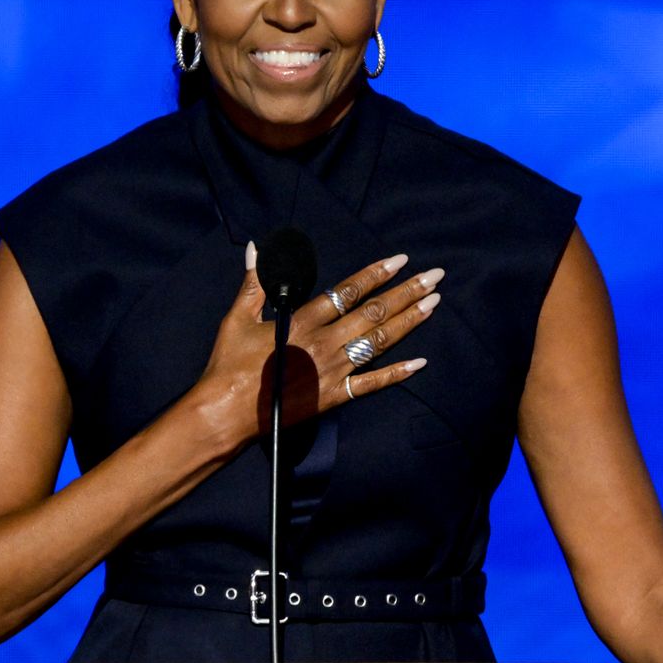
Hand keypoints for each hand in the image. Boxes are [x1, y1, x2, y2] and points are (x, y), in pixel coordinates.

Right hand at [194, 242, 442, 447]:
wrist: (227, 412)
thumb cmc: (229, 365)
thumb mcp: (237, 318)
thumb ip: (254, 283)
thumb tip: (256, 249)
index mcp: (303, 321)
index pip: (348, 291)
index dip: (376, 274)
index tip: (400, 260)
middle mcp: (325, 342)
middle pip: (374, 313)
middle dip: (407, 292)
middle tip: (435, 276)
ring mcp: (333, 370)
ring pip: (379, 342)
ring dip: (409, 322)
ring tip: (433, 304)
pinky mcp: (333, 396)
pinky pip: (371, 384)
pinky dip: (397, 373)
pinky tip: (419, 362)